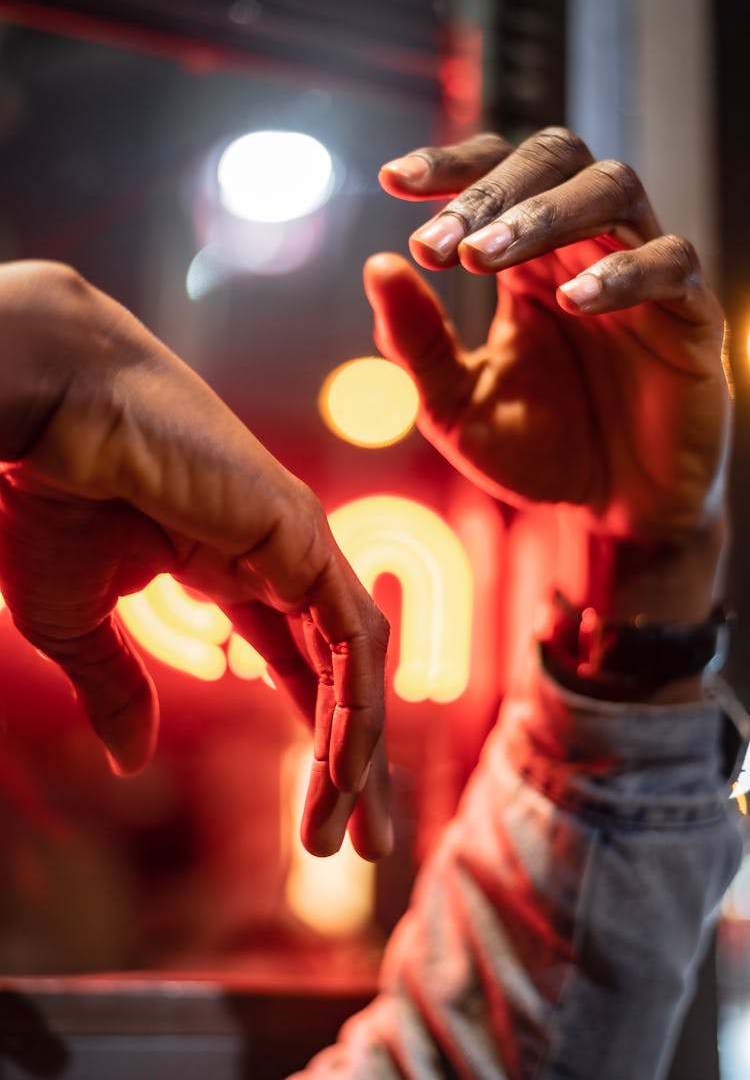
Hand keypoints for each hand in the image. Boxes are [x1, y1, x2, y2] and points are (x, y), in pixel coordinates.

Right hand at [0, 261, 390, 858]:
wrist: (44, 412)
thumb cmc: (50, 497)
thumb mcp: (76, 623)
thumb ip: (116, 689)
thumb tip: (135, 761)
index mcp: (233, 572)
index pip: (296, 669)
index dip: (314, 742)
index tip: (317, 823)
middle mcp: (280, 559)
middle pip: (337, 675)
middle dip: (353, 762)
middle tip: (363, 845)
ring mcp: (298, 542)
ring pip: (355, 663)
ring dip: (358, 751)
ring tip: (349, 834)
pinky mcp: (302, 532)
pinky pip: (350, 635)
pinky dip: (354, 705)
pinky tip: (348, 767)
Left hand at [365, 128, 730, 623]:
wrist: (609, 514)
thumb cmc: (534, 454)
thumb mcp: (455, 405)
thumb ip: (416, 342)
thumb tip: (377, 264)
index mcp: (526, 262)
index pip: (496, 175)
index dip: (450, 167)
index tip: (393, 181)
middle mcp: (585, 250)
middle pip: (553, 158)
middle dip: (488, 192)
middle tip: (436, 244)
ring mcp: (642, 274)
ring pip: (612, 189)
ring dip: (542, 216)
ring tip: (482, 260)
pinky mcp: (688, 315)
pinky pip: (669, 264)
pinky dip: (621, 272)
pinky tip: (571, 302)